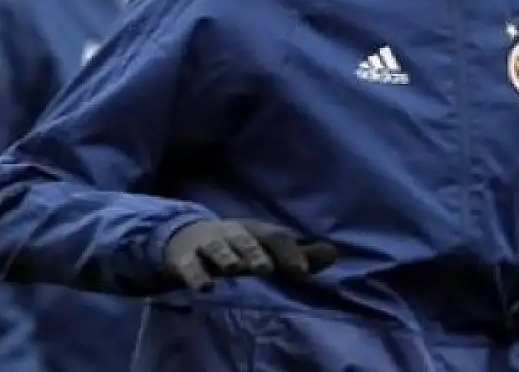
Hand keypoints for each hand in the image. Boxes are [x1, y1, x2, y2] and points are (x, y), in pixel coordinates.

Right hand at [163, 219, 338, 289]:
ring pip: (217, 248)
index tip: (301, 272)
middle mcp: (233, 233)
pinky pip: (190, 266)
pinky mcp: (184, 259)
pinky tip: (205, 287)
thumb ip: (298, 253)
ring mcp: (208, 244)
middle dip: (256, 253)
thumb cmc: (237, 247)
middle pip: (246, 239)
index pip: (275, 236)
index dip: (289, 252)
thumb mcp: (266, 247)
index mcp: (256, 231)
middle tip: (266, 269)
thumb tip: (334, 253)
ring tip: (234, 269)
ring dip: (227, 257)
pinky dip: (196, 275)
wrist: (185, 237)